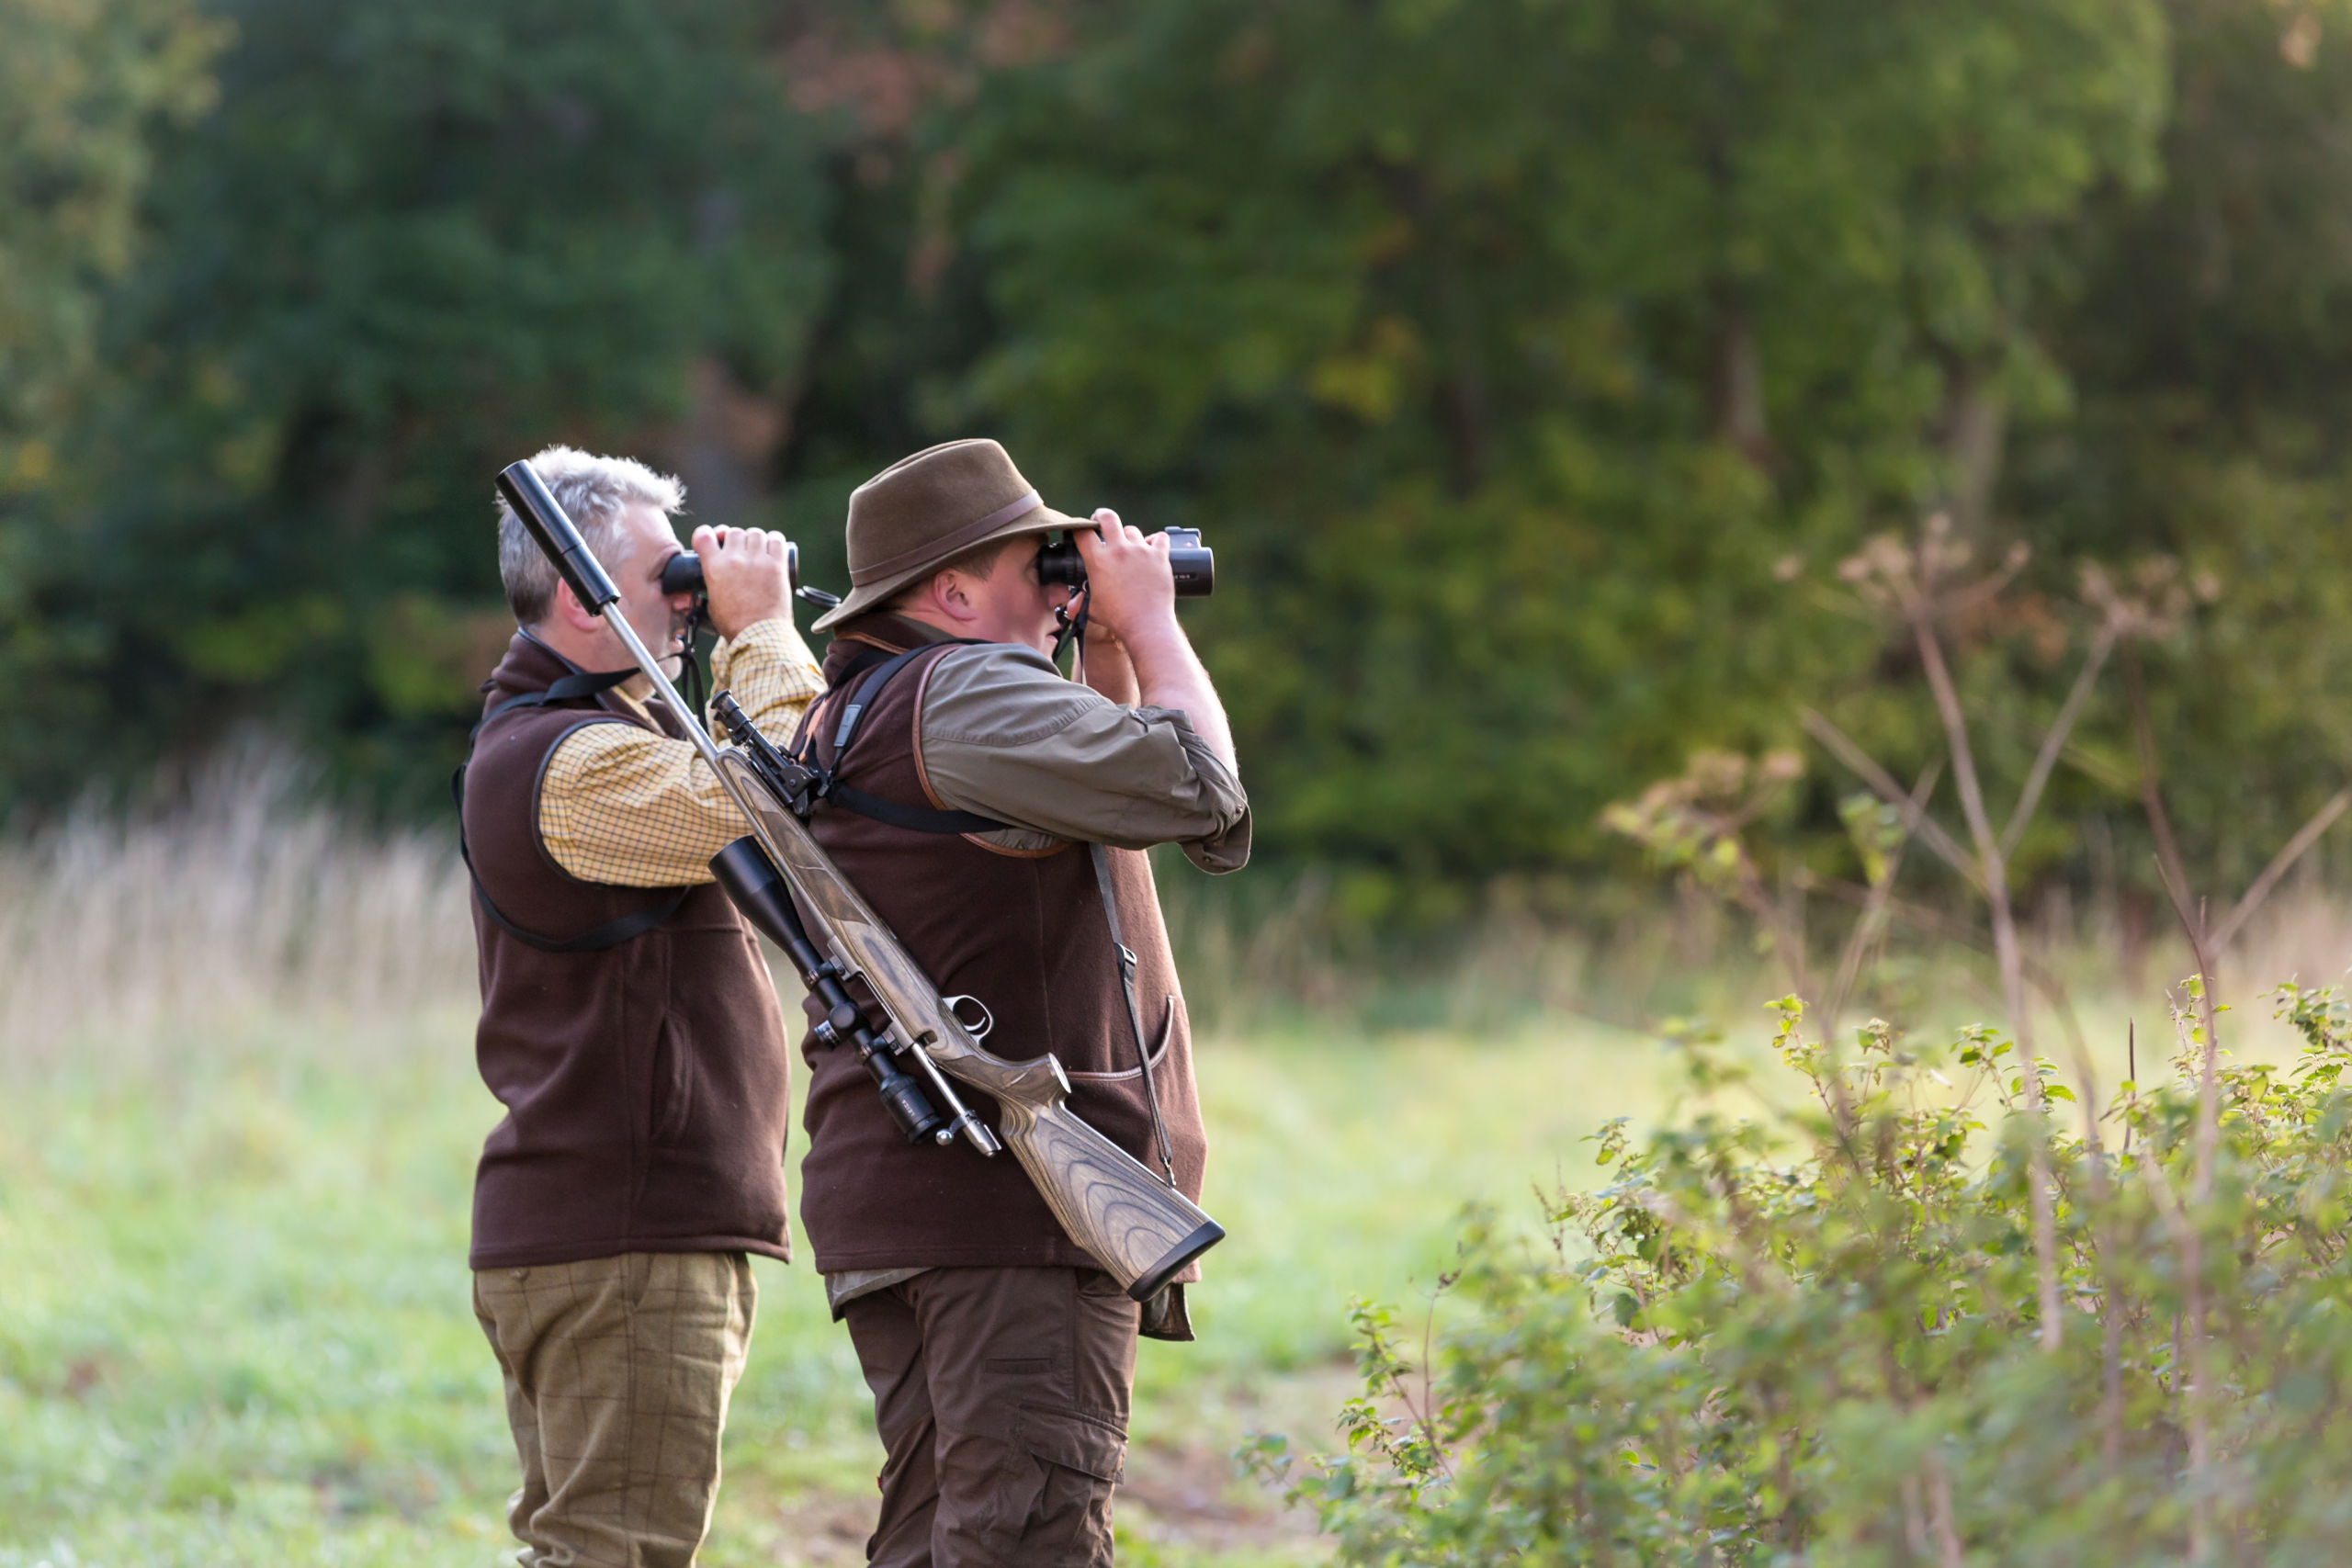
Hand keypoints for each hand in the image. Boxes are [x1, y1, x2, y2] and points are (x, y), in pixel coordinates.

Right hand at [692, 524, 792, 638]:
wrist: (758, 635)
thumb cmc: (734, 625)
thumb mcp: (712, 603)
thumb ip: (711, 585)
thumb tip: (710, 581)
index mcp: (714, 567)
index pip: (704, 535)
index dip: (708, 535)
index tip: (714, 540)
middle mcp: (734, 559)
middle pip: (734, 532)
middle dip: (736, 541)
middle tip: (740, 553)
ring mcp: (757, 560)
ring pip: (755, 533)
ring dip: (755, 541)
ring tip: (758, 554)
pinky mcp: (777, 565)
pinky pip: (777, 539)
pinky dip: (774, 541)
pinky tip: (773, 550)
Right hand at [1069, 510, 1174, 648]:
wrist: (1145, 624)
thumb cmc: (1118, 618)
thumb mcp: (1092, 609)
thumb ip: (1079, 603)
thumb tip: (1071, 606)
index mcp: (1098, 560)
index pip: (1083, 532)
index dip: (1079, 529)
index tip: (1082, 532)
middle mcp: (1119, 550)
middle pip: (1108, 517)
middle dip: (1102, 516)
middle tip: (1101, 521)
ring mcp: (1140, 551)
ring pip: (1132, 530)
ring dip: (1129, 537)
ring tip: (1130, 550)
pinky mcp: (1159, 556)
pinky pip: (1160, 538)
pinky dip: (1156, 541)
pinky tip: (1153, 549)